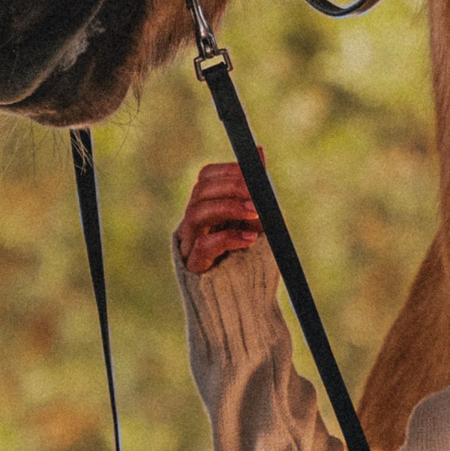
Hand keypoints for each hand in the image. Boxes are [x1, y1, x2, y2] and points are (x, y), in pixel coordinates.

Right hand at [178, 158, 264, 273]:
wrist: (241, 300)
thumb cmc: (246, 255)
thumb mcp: (255, 218)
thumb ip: (254, 187)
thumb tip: (258, 151)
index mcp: (206, 206)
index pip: (206, 177)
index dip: (229, 171)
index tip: (253, 175)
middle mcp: (193, 222)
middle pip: (200, 192)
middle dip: (231, 187)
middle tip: (257, 194)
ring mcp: (191, 244)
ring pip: (196, 214)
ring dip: (229, 207)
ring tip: (255, 212)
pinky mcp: (195, 267)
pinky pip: (203, 246)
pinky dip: (229, 238)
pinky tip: (250, 239)